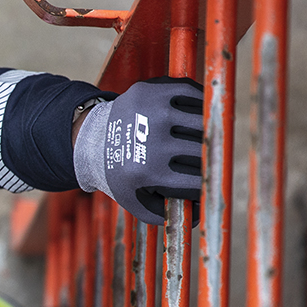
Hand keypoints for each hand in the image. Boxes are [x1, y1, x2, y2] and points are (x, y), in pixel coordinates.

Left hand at [72, 78, 204, 224]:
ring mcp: (151, 112)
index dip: (210, 182)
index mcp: (148, 171)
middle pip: (204, 149)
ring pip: (202, 120)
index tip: (212, 181)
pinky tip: (201, 112)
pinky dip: (201, 101)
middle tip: (213, 158)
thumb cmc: (121, 173)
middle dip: (210, 157)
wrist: (92, 138)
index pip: (198, 180)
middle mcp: (151, 140)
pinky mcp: (151, 90)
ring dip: (209, 128)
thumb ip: (165, 214)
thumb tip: (200, 216)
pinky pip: (192, 92)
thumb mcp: (134, 201)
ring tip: (209, 136)